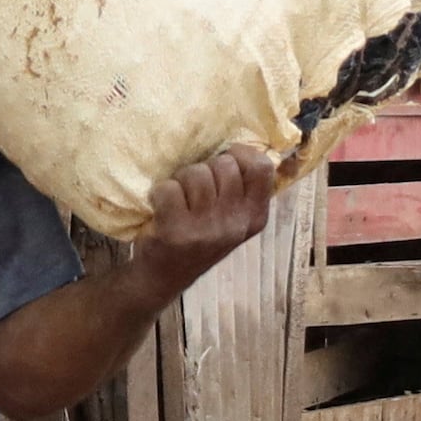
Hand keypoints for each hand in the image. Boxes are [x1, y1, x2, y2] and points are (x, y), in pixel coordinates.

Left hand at [134, 146, 278, 292]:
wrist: (164, 276)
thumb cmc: (199, 237)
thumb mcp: (232, 219)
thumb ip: (243, 189)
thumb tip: (248, 144)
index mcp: (255, 217)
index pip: (261, 167)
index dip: (241, 154)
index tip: (224, 160)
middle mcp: (236, 224)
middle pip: (225, 165)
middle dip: (205, 168)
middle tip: (194, 189)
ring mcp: (207, 229)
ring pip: (196, 173)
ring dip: (181, 180)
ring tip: (178, 199)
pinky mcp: (177, 232)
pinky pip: (169, 188)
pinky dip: (159, 193)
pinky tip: (162, 207)